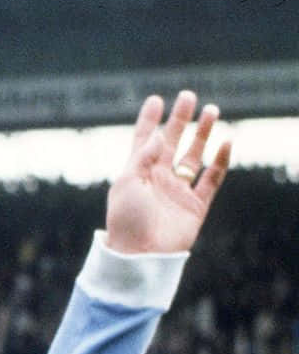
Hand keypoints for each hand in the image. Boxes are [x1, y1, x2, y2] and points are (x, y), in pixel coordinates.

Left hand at [105, 91, 232, 254]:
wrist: (141, 256)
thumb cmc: (127, 221)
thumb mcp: (127, 185)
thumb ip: (142, 158)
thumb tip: (157, 135)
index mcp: (137, 174)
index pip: (143, 141)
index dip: (149, 121)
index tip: (156, 99)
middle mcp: (158, 180)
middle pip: (171, 142)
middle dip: (180, 120)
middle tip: (189, 97)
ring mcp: (177, 191)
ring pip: (193, 156)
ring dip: (202, 134)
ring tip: (212, 111)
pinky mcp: (195, 205)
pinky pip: (211, 179)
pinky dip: (220, 161)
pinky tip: (225, 142)